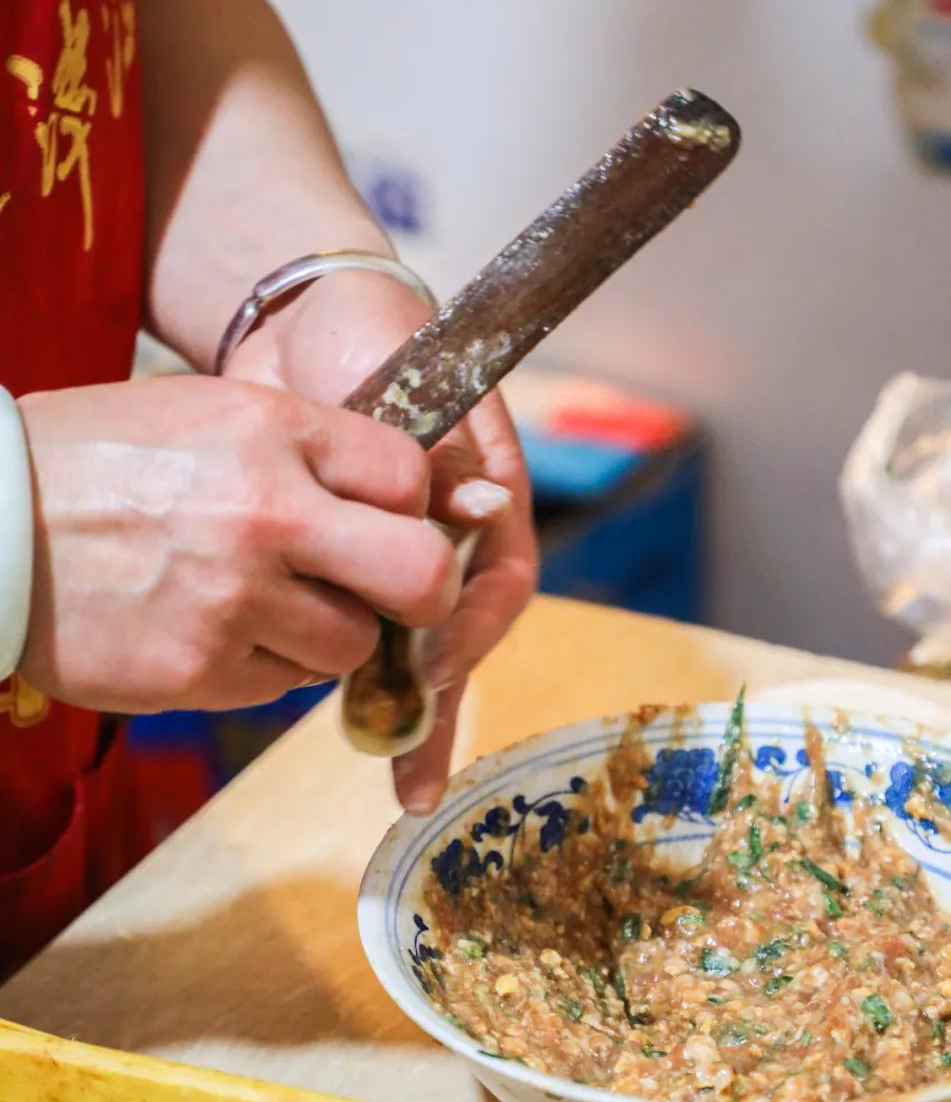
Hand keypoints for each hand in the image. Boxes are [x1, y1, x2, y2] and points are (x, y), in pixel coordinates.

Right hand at [17, 374, 459, 712]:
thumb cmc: (97, 461)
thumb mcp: (207, 415)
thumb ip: (307, 448)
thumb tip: (411, 491)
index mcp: (272, 431)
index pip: (408, 478)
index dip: (410, 506)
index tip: (389, 521)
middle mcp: (267, 515)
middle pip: (422, 576)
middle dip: (421, 591)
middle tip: (394, 593)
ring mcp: (235, 602)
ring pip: (353, 644)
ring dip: (327, 632)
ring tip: (263, 603)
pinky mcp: (202, 671)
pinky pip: (285, 683)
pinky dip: (265, 664)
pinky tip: (212, 628)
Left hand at [226, 269, 536, 811]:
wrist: (297, 321)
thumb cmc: (369, 335)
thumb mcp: (411, 378)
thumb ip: (440, 448)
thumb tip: (481, 509)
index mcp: (487, 489)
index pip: (502, 575)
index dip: (472, 624)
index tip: (432, 658)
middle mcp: (455, 535)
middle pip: (462, 634)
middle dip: (443, 705)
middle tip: (416, 771)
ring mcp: (404, 555)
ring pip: (414, 647)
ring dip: (407, 712)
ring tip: (401, 779)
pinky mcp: (350, 566)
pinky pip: (361, 632)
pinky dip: (356, 680)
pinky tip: (352, 730)